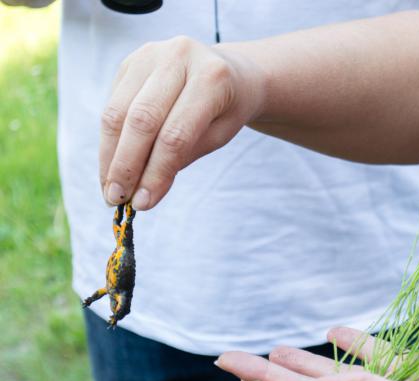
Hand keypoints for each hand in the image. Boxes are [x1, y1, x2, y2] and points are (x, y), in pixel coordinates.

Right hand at [100, 36, 265, 209]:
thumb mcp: (217, 136)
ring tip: (109, 189)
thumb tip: (142, 195)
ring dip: (109, 157)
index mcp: (212, 78)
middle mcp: (178, 57)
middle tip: (116, 200)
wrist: (226, 71)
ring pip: (117, 113)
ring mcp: (150, 55)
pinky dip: (108, 141)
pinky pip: (111, 105)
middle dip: (126, 166)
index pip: (176, 135)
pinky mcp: (130, 62)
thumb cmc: (225, 109)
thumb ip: (182, 158)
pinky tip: (111, 166)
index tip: (142, 204)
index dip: (156, 172)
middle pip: (141, 120)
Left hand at [216, 327, 418, 380]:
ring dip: (308, 360)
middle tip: (235, 357)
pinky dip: (357, 343)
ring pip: (340, 374)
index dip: (262, 378)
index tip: (225, 360)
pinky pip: (379, 359)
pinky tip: (337, 330)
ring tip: (277, 350)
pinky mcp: (415, 378)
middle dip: (272, 371)